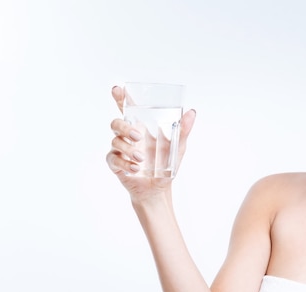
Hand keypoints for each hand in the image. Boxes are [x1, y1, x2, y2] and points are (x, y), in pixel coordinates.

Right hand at [106, 86, 196, 201]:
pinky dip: (124, 163)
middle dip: (124, 127)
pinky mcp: (116, 163)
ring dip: (129, 149)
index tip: (117, 89)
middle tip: (138, 136)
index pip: (127, 109)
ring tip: (142, 159)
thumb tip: (192, 112)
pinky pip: (113, 158)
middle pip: (116, 123)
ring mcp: (120, 149)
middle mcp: (128, 136)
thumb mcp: (178, 147)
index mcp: (140, 127)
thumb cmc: (167, 165)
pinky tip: (135, 168)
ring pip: (116, 141)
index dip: (120, 98)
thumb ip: (183, 130)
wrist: (159, 189)